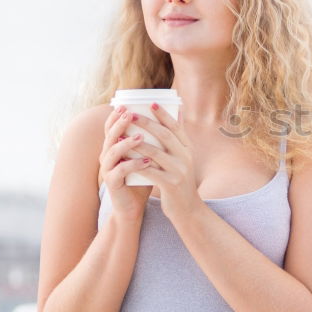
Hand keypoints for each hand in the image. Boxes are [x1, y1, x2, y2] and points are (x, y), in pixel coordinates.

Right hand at [99, 106, 153, 218]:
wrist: (134, 205)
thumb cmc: (144, 176)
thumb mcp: (152, 155)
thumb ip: (159, 136)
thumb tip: (178, 114)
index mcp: (115, 146)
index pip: (112, 126)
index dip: (116, 115)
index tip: (126, 104)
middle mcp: (108, 155)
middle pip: (110, 135)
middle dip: (120, 124)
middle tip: (131, 115)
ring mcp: (108, 169)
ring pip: (113, 152)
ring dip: (127, 144)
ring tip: (140, 137)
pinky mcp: (112, 183)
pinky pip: (120, 171)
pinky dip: (132, 165)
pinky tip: (145, 162)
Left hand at [128, 102, 198, 218]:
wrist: (188, 209)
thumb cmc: (180, 181)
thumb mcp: (184, 158)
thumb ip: (179, 138)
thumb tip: (177, 111)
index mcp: (188, 149)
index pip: (176, 127)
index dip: (164, 114)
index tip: (151, 103)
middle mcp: (186, 158)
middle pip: (165, 136)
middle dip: (147, 123)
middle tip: (131, 114)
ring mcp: (179, 171)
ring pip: (156, 152)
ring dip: (137, 142)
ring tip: (123, 134)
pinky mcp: (170, 185)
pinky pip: (150, 171)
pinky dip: (136, 164)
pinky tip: (124, 159)